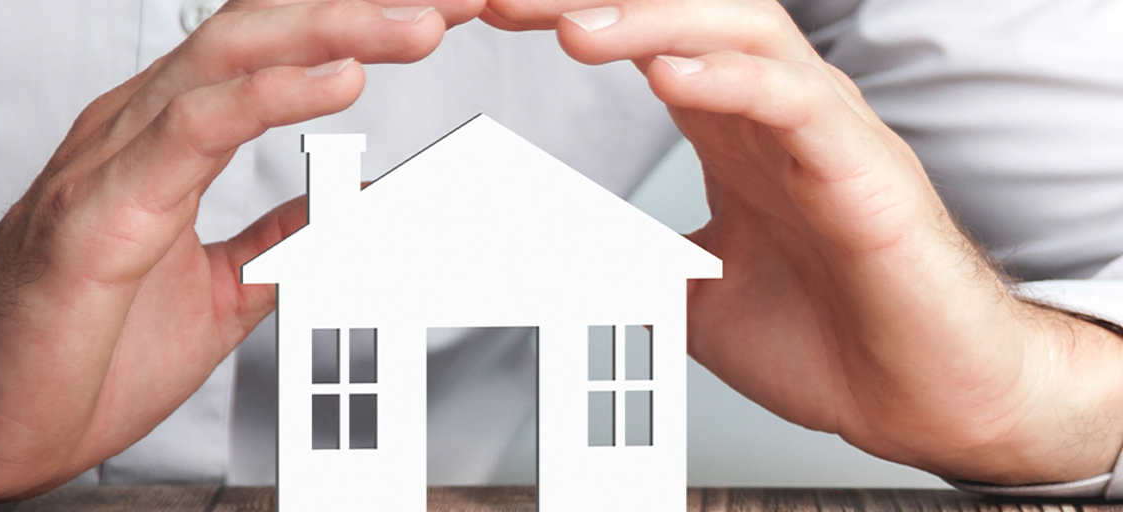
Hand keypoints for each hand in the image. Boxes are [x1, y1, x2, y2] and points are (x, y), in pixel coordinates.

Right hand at [0, 0, 483, 507]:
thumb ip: (283, 236)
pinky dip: (273, 97)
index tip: (443, 15)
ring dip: (337, 32)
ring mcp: (115, 160)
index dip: (358, 23)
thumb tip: (356, 204)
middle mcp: (140, 129)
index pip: (275, 50)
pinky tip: (340, 81)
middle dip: (362, 8)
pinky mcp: (100, 212)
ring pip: (233, 56)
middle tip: (455, 0)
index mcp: (168, 139)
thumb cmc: (78, 350)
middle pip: (263, 28)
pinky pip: (195, 129)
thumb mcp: (219, 288)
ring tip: (422, 24)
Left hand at [483, 0, 1122, 484]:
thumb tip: (565, 259)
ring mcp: (822, 132)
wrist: (918, 396)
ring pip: (743, 31)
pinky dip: (732, 79)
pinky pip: (795, 100)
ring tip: (573, 26)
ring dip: (652, 20)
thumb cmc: (828, 337)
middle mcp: (775, 115)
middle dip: (600, 1)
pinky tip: (669, 75)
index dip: (578, 20)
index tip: (500, 15)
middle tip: (510, 2)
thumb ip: (637, 260)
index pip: (649, 43)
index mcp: (733, 134)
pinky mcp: (862, 168)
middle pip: (687, 14)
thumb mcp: (696, 294)